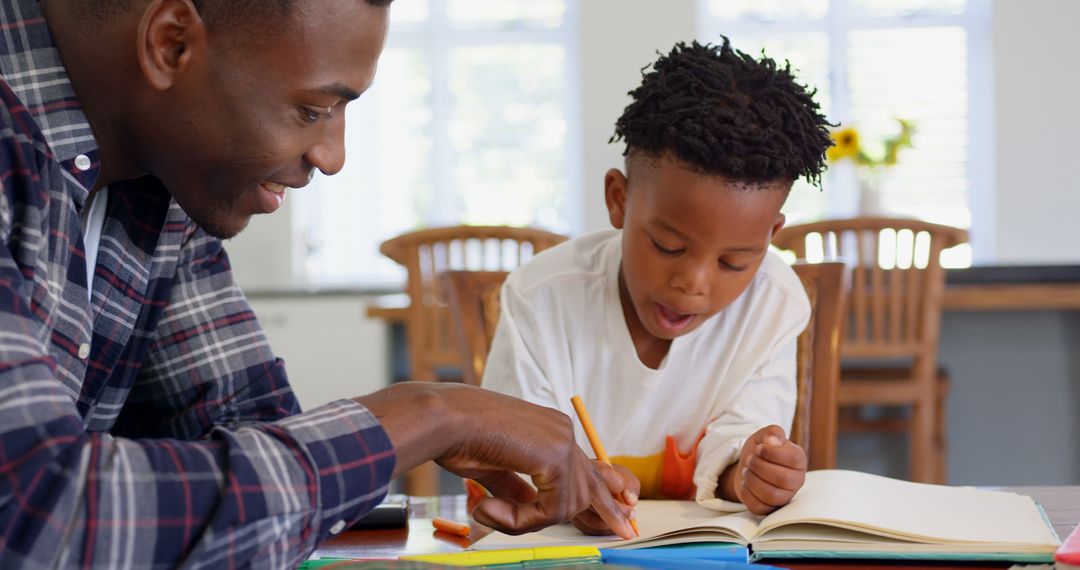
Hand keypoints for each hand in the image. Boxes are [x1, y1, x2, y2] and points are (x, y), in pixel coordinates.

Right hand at [354, 383, 634, 538]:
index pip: (585, 470)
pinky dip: (523, 519)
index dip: (604, 498)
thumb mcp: (496, 470)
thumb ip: (519, 490)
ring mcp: (562, 441)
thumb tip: (534, 512)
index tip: (623, 519)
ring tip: (489, 511)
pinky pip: (553, 508)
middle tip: (620, 532)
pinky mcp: (554, 456)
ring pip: (569, 504)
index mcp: (551, 430)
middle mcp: (562, 431)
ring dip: (529, 520)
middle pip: (588, 488)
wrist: (443, 419)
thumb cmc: (459, 438)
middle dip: (593, 514)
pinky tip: (491, 508)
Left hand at [719, 425, 806, 515]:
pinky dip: (747, 493)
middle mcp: (796, 480)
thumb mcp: (764, 436)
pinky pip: (759, 507)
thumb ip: (771, 433)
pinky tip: (746, 483)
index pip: (793, 459)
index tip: (758, 448)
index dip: (772, 453)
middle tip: (750, 459)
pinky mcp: (770, 509)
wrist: (747, 468)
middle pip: (782, 479)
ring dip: (752, 480)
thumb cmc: (760, 451)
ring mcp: (784, 497)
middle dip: (759, 467)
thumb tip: (772, 441)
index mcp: (798, 460)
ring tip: (747, 471)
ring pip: (771, 495)